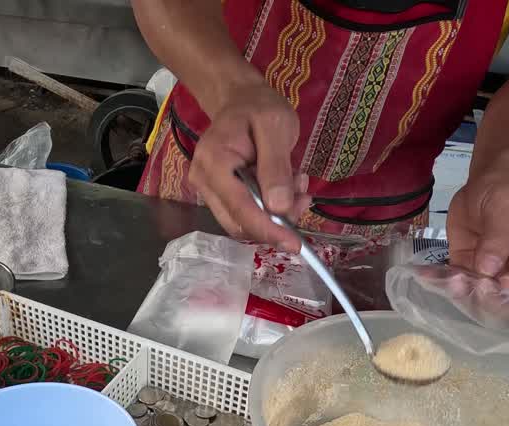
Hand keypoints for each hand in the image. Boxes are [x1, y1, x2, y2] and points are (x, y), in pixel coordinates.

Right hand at [188, 79, 310, 250]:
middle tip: (304, 199)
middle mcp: (204, 182)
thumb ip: (276, 167)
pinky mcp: (220, 194)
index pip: (240, 209)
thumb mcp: (275, 127)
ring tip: (298, 186)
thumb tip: (279, 207)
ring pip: (244, 222)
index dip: (268, 230)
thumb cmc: (258, 106)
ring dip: (276, 216)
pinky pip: (246, 213)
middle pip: (239, 223)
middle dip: (276, 223)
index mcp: (214, 163)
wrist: (241, 98)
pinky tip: (287, 188)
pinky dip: (270, 209)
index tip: (295, 244)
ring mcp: (210, 190)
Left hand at [446, 170, 508, 306]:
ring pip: (483, 297)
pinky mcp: (469, 265)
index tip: (506, 281)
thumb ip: (498, 237)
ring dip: (467, 294)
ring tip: (453, 280)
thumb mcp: (505, 205)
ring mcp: (494, 271)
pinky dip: (445, 282)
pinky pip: (459, 282)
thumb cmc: (506, 188)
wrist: (486, 178)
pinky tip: (429, 276)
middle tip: (475, 284)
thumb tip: (488, 269)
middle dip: (493, 298)